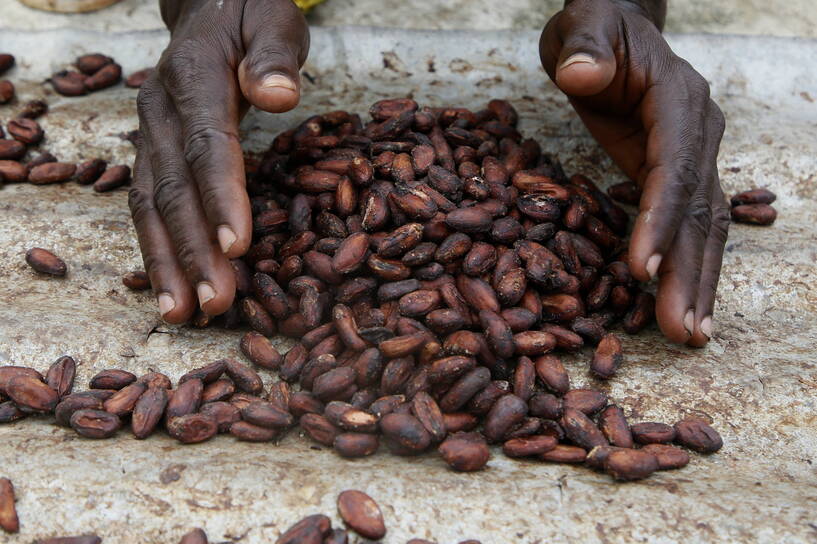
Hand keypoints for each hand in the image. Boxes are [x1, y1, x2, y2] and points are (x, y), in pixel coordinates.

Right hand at [130, 0, 308, 322]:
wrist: (208, 7)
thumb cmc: (249, 16)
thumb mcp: (271, 19)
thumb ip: (273, 54)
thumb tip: (279, 95)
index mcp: (194, 76)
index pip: (208, 143)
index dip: (222, 195)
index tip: (239, 245)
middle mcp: (161, 110)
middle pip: (175, 186)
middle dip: (193, 248)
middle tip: (212, 301)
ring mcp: (150, 134)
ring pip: (150, 204)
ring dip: (165, 261)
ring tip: (180, 313)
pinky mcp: (152, 153)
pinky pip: (148, 204)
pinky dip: (157, 248)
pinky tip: (169, 288)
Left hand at [540, 0, 728, 346]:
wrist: (615, 27)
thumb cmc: (594, 29)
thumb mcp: (581, 26)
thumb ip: (583, 48)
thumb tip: (580, 75)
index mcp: (678, 98)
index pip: (673, 165)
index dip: (660, 218)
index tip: (643, 268)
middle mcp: (698, 130)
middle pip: (699, 207)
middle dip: (690, 270)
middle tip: (682, 330)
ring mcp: (694, 152)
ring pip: (704, 225)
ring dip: (698, 280)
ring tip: (691, 334)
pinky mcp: (679, 171)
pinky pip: (689, 223)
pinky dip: (688, 264)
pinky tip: (684, 303)